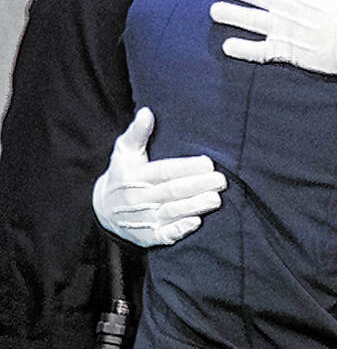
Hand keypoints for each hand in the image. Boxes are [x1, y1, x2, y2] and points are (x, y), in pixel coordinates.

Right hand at [92, 108, 226, 246]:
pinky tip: (196, 222)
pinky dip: (180, 229)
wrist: (104, 210)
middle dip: (198, 185)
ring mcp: (143, 219)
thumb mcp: (124, 152)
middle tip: (220, 180)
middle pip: (172, 191)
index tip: (208, 163)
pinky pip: (165, 235)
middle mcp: (138, 198)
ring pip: (172, 212)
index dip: (187, 168)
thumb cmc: (122, 174)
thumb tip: (146, 112)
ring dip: (195, 206)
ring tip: (216, 199)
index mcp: (134, 176)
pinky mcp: (149, 236)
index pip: (164, 171)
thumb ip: (137, 133)